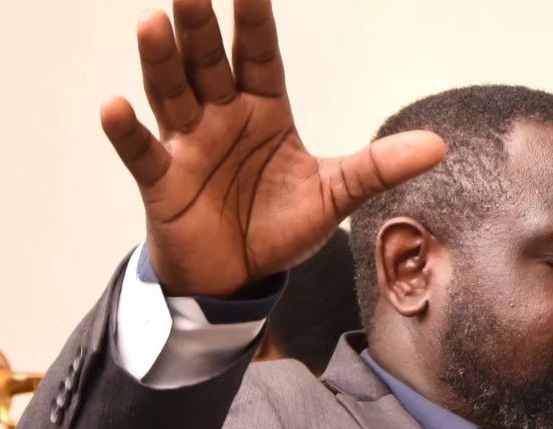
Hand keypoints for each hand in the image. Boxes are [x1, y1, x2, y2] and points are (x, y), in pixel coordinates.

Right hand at [99, 0, 445, 296]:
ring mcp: (188, 144)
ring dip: (161, 60)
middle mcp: (222, 116)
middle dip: (202, 27)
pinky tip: (113, 106)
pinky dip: (126, 131)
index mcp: (265, 110)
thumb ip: (379, 167)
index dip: (255, 20)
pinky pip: (141, 151)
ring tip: (153, 23)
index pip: (260, 55)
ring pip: (172, 92)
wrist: (238, 277)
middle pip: (210, 62)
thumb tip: (439, 146)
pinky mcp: (163, 181)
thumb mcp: (335, 195)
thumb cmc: (280, 226)